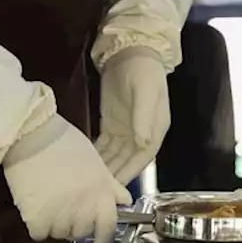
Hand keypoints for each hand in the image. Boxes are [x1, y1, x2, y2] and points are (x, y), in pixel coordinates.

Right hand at [3, 114, 131, 242]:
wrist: (32, 135)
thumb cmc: (65, 143)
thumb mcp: (95, 162)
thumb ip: (109, 185)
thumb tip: (123, 201)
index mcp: (102, 194)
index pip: (108, 227)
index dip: (104, 241)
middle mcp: (85, 209)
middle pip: (81, 232)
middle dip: (74, 224)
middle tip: (65, 205)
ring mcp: (62, 217)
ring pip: (59, 234)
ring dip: (55, 223)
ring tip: (48, 200)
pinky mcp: (38, 220)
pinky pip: (39, 233)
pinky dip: (36, 223)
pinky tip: (35, 204)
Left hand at [96, 47, 169, 186]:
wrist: (131, 51)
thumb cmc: (144, 71)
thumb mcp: (145, 92)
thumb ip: (143, 117)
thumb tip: (142, 142)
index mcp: (155, 128)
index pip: (143, 156)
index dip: (131, 172)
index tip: (118, 187)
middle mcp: (141, 133)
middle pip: (127, 160)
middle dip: (115, 175)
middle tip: (98, 191)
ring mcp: (126, 129)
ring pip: (114, 155)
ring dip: (104, 168)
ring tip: (88, 183)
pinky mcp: (112, 123)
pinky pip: (104, 145)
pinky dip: (97, 155)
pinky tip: (86, 165)